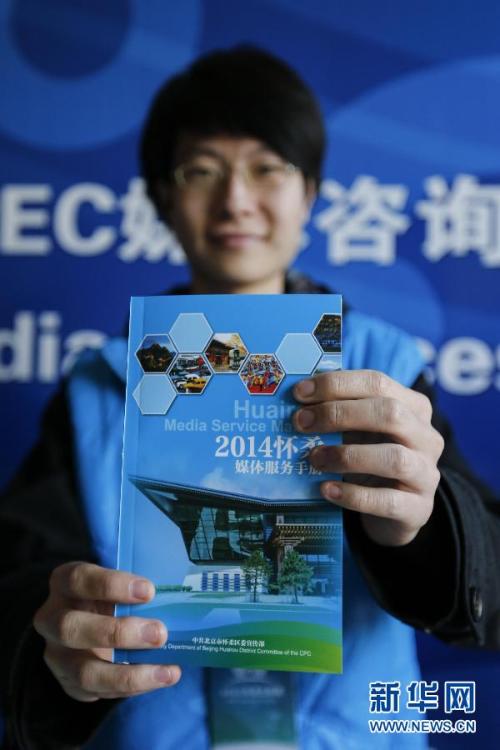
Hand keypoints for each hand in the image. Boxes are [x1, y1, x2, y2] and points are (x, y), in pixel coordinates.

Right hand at [33, 562, 180, 701]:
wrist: (92, 620)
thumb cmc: (112, 594)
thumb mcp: (118, 582)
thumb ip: (136, 588)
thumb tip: (181, 595)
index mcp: (64, 583)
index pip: (78, 579)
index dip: (111, 584)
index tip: (149, 591)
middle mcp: (52, 619)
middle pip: (72, 628)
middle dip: (118, 633)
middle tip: (160, 633)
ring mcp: (57, 655)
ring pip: (83, 671)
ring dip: (129, 674)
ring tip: (167, 671)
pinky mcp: (68, 682)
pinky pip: (97, 692)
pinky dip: (132, 688)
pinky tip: (158, 678)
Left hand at [293, 370, 443, 546]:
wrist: (396, 512)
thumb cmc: (372, 460)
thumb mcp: (361, 432)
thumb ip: (339, 415)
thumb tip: (296, 404)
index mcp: (413, 407)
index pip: (378, 383)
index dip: (337, 384)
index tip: (299, 393)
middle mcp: (427, 436)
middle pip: (389, 413)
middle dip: (339, 414)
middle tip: (301, 423)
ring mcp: (427, 474)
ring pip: (394, 458)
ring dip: (347, 456)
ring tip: (314, 459)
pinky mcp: (419, 509)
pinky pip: (387, 501)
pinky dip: (353, 495)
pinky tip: (327, 490)